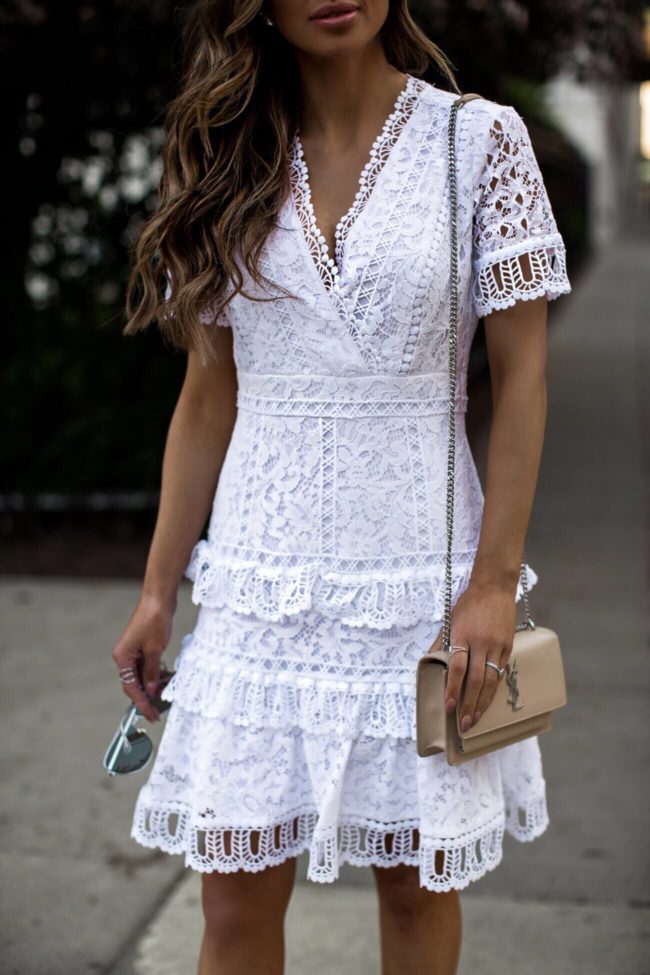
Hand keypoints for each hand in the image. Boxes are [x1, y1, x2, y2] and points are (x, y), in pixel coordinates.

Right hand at [111, 591, 174, 722]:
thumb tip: (150, 690)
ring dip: (150, 685)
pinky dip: (154, 673)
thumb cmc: (155, 620)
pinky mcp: (142, 646)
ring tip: (163, 697)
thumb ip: (152, 672)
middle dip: (145, 697)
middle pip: (133, 683)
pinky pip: (145, 665)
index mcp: (122, 657)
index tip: (152, 715)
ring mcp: (133, 650)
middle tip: (157, 712)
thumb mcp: (155, 650)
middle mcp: (124, 655)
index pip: (130, 687)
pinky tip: (163, 679)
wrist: (159, 598)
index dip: (142, 703)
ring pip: (140, 675)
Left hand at [428, 580, 516, 731]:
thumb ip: (440, 643)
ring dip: (483, 703)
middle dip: (469, 704)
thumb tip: (429, 662)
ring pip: (491, 680)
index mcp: (462, 635)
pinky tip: (487, 702)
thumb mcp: (449, 620)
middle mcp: (481, 642)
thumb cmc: (468, 604)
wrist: (494, 587)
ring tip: (476, 719)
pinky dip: (493, 689)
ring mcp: (497, 645)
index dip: (452, 689)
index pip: (457, 668)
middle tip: (464, 724)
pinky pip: (500, 672)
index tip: (448, 707)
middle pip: (476, 680)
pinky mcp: (508, 646)